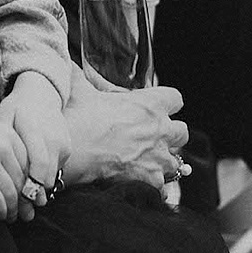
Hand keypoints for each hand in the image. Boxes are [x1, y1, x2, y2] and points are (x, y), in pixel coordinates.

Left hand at [0, 73, 70, 219]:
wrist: (41, 94)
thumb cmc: (16, 108)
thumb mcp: (3, 119)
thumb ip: (3, 144)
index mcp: (35, 130)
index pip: (39, 164)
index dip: (30, 186)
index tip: (19, 201)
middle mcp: (53, 138)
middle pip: (47, 176)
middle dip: (34, 197)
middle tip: (23, 215)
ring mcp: (63, 143)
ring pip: (52, 176)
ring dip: (39, 192)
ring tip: (26, 208)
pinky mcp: (68, 149)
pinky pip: (56, 170)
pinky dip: (44, 180)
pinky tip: (32, 187)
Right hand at [0, 104, 28, 221]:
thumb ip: (5, 144)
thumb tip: (16, 166)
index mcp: (10, 135)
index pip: (30, 165)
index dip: (32, 184)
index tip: (32, 197)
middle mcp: (4, 147)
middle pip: (23, 180)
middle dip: (26, 200)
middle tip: (27, 213)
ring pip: (11, 191)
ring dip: (14, 208)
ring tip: (13, 217)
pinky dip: (1, 209)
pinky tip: (1, 215)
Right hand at [62, 79, 188, 188]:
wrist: (73, 151)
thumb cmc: (77, 118)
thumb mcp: (79, 88)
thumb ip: (79, 75)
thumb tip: (68, 64)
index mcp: (149, 104)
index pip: (176, 99)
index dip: (167, 104)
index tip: (157, 108)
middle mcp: (160, 130)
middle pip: (183, 132)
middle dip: (170, 136)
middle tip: (151, 139)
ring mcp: (158, 157)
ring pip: (176, 162)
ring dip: (163, 163)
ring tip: (144, 165)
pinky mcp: (151, 180)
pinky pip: (162, 188)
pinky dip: (152, 188)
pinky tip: (137, 184)